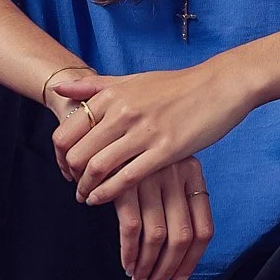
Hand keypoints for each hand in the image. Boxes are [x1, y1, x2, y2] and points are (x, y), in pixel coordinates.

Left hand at [53, 61, 253, 206]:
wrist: (219, 86)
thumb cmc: (176, 85)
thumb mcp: (132, 80)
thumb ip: (94, 86)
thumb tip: (59, 89)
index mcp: (111, 95)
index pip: (67, 132)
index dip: (60, 156)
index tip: (66, 167)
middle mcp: (122, 112)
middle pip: (78, 153)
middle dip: (71, 176)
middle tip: (75, 186)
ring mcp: (144, 132)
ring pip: (98, 167)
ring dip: (86, 188)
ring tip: (86, 196)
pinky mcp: (165, 150)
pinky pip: (127, 178)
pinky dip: (108, 193)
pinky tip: (102, 200)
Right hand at [112, 160, 214, 279]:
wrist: (103, 120)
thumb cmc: (136, 150)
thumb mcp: (165, 165)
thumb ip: (174, 199)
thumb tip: (174, 254)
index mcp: (194, 173)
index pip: (204, 229)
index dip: (192, 262)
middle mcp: (177, 174)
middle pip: (182, 237)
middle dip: (167, 270)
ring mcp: (152, 176)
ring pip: (157, 237)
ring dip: (147, 266)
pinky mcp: (124, 180)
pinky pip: (132, 228)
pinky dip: (129, 252)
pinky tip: (126, 264)